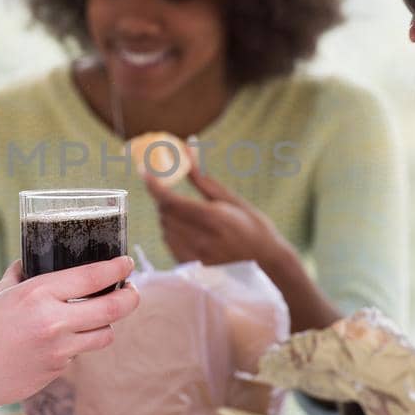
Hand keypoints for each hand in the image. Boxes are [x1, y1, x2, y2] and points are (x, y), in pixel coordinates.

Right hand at [0, 257, 137, 407]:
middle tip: (132, 290)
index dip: (117, 269)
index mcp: (38, 293)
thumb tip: (33, 260)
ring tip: (96, 317)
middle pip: (113, 308)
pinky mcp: (56, 371)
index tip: (126, 263)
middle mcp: (54, 321)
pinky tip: (55, 342)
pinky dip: (74, 345)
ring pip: (104, 335)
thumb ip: (22, 274)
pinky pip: (77, 354)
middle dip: (131, 297)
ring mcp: (58, 350)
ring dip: (104, 325)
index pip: (93, 276)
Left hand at [144, 162, 295, 270]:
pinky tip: (190, 232)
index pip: (170, 200)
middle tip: (175, 194)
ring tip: (190, 216)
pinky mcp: (193, 268)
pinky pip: (170, 244)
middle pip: (164, 214)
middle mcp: (202, 239)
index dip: (153, 185)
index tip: (145, 172)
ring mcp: (196, 256)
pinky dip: (173, 233)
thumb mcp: (232, 200)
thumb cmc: (255, 228)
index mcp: (213, 218)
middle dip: (164, 200)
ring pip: (165, 229)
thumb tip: (188, 146)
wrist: (269, 266)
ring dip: (168, 217)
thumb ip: (203, 177)